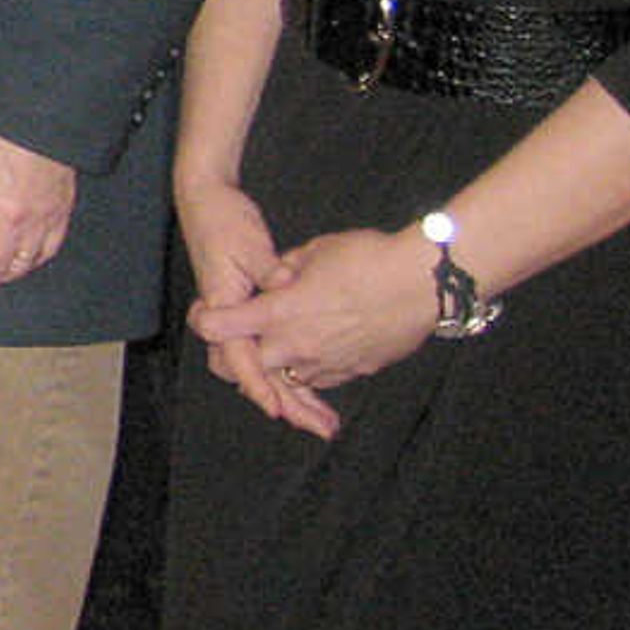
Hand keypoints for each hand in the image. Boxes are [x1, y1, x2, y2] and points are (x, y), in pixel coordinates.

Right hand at [176, 176, 313, 426]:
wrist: (206, 202)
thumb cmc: (224, 221)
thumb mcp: (249, 246)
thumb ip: (269, 272)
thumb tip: (288, 286)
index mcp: (224, 305)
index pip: (238, 355)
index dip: (258, 384)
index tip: (277, 409)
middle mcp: (231, 320)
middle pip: (254, 374)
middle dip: (285, 402)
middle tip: (319, 425)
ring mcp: (241, 319)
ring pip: (265, 368)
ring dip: (293, 394)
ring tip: (324, 418)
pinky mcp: (253, 314)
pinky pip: (272, 352)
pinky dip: (293, 372)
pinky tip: (320, 385)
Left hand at [187, 222, 438, 438]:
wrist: (424, 282)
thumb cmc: (369, 258)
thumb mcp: (317, 251)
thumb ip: (287, 268)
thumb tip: (276, 278)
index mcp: (280, 312)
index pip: (222, 327)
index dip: (206, 322)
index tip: (204, 315)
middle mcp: (297, 344)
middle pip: (247, 366)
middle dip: (236, 359)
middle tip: (237, 347)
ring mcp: (326, 363)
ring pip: (286, 377)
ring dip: (278, 367)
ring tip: (283, 347)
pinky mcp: (355, 371)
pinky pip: (321, 379)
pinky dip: (311, 370)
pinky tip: (317, 355)